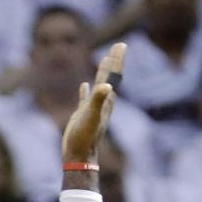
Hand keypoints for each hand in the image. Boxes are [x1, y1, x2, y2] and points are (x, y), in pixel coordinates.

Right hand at [61, 42, 125, 164]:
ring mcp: (93, 108)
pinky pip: (86, 98)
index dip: (117, 60)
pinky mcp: (83, 115)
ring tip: (104, 60)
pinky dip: (86, 90)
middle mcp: (102, 103)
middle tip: (119, 46)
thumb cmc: (84, 137)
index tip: (121, 45)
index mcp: (106, 100)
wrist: (79, 156)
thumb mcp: (90, 116)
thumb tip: (106, 86)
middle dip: (114, 62)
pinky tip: (84, 85)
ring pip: (100, 86)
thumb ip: (98, 100)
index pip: (114, 76)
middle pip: (110, 78)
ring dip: (102, 72)